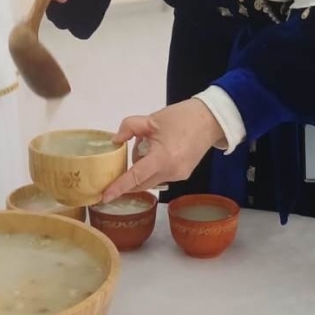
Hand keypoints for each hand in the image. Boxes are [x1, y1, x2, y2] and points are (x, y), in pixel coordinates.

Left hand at [101, 99, 224, 201]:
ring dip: (142, 169)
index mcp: (163, 158)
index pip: (135, 177)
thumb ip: (130, 127)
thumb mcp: (152, 119)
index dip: (119, 187)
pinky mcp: (183, 175)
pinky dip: (153, 168)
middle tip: (120, 162)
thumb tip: (115, 140)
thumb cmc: (181, 117)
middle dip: (128, 176)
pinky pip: (161, 176)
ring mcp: (178, 176)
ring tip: (147, 144)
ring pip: (151, 180)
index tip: (104, 197)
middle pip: (141, 183)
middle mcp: (171, 173)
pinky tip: (157, 150)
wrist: (210, 120)